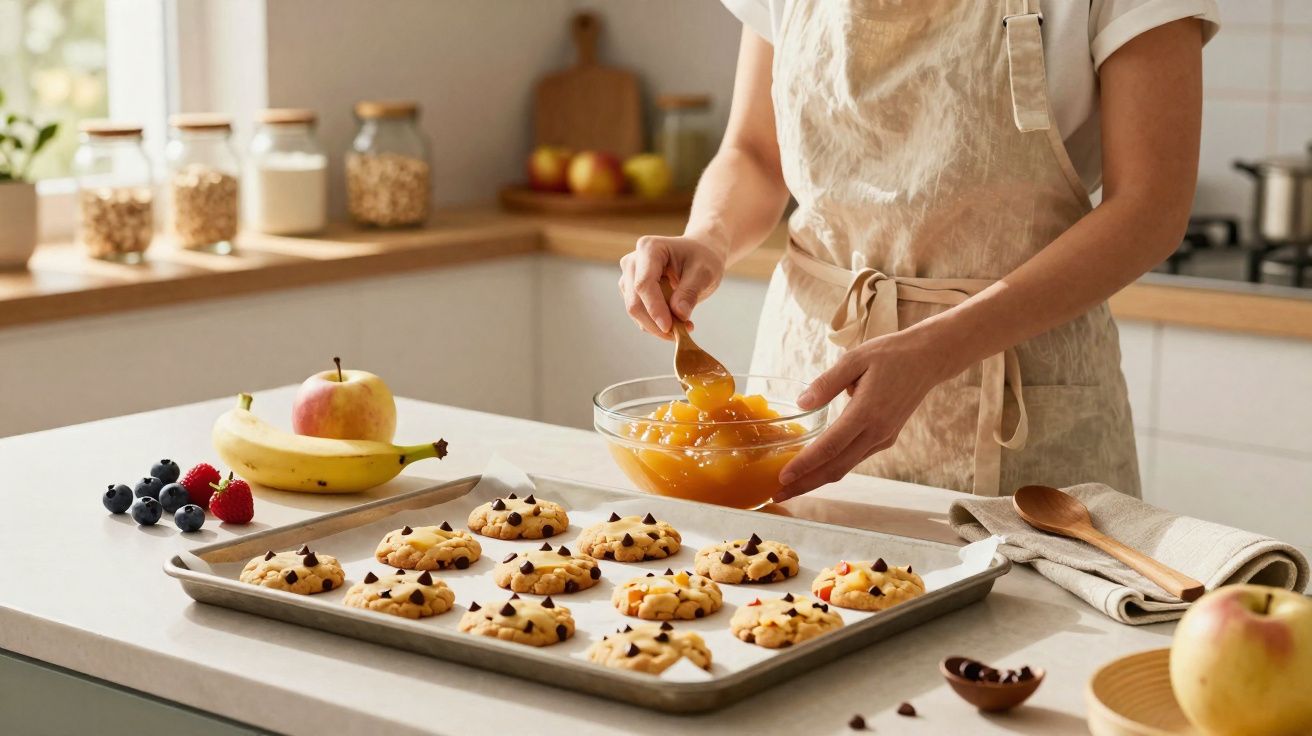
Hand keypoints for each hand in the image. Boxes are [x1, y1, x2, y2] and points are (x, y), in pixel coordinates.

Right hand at [619, 234, 727, 337]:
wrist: (698, 255)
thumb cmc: (702, 258)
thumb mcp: (705, 272)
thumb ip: (691, 292)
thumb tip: (679, 314)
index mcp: (649, 248)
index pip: (644, 284)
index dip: (654, 308)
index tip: (669, 328)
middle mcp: (632, 262)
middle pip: (635, 301)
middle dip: (656, 323)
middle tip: (683, 332)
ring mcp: (629, 277)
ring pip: (635, 311)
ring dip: (657, 326)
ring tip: (685, 325)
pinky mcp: (631, 292)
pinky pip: (640, 315)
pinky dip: (656, 324)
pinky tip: (677, 322)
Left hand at [775, 331, 951, 499]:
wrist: (929, 360)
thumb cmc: (891, 354)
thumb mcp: (855, 358)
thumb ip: (826, 382)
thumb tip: (802, 403)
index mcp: (867, 412)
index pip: (830, 446)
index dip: (805, 465)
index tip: (782, 478)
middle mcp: (876, 432)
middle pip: (836, 468)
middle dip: (805, 484)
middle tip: (777, 495)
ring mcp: (882, 438)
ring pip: (845, 467)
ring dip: (817, 479)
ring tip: (790, 487)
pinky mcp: (885, 438)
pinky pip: (855, 458)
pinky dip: (833, 467)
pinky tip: (814, 469)